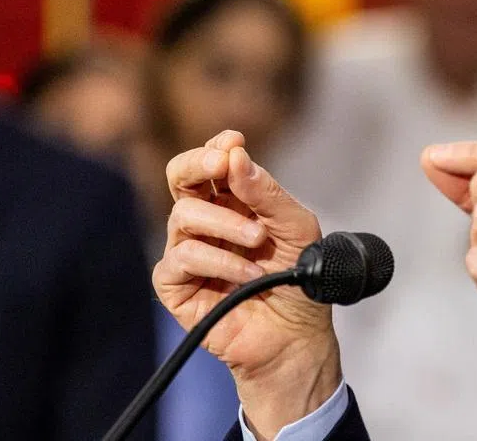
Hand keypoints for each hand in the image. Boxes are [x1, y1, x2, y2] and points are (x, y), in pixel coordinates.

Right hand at [153, 130, 340, 439]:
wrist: (297, 334)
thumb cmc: (299, 277)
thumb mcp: (297, 227)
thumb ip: (267, 193)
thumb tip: (235, 156)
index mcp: (233, 200)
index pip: (212, 161)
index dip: (217, 147)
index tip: (235, 142)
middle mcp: (206, 221)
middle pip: (180, 177)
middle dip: (198, 164)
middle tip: (222, 165)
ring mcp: (188, 252)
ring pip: (183, 216)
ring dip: (226, 224)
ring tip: (260, 242)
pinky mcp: (177, 286)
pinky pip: (183, 259)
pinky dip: (219, 261)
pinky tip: (248, 274)